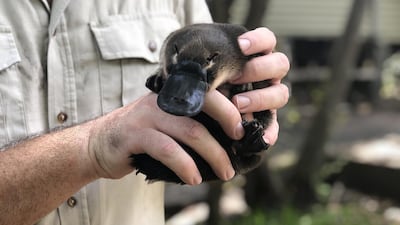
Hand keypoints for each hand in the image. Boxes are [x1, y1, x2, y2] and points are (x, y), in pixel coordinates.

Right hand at [87, 93, 234, 184]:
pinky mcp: (135, 134)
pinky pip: (168, 150)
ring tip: (226, 172)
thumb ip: (190, 123)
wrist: (98, 143)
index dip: (231, 105)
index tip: (246, 126)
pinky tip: (195, 178)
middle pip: (205, 102)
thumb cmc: (141, 135)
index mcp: (173, 92)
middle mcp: (162, 98)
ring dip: (214, 154)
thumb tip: (228, 142)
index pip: (209, 89)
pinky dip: (186, 166)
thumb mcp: (166, 122)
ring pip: (191, 130)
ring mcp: (148, 114)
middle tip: (241, 142)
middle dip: (229, 121)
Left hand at [204, 27, 288, 144]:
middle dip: (258, 70)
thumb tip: (207, 73)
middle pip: (280, 64)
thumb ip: (210, 67)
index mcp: (256, 54)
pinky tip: (262, 139)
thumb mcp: (205, 69)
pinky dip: (269, 132)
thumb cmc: (202, 77)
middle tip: (235, 78)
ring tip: (237, 104)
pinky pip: (274, 126)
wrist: (196, 100)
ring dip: (260, 98)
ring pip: (281, 93)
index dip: (259, 41)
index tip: (240, 46)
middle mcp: (267, 74)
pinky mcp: (266, 119)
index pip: (267, 40)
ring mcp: (269, 96)